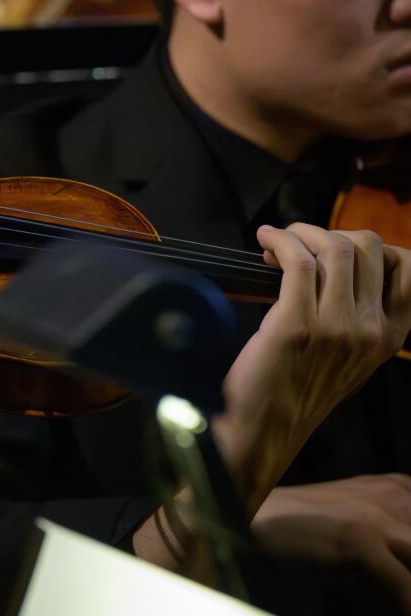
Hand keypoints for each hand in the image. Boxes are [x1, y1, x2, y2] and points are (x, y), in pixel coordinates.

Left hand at [214, 224, 410, 508]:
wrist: (266, 429)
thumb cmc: (299, 388)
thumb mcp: (350, 355)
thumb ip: (358, 315)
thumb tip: (336, 262)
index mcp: (391, 336)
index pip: (406, 267)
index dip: (370, 245)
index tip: (335, 250)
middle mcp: (372, 329)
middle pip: (367, 247)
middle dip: (329, 233)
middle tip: (298, 244)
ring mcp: (336, 326)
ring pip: (334, 248)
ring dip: (301, 232)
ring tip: (279, 242)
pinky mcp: (296, 323)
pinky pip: (298, 260)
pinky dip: (280, 239)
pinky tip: (266, 241)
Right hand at [253, 476, 410, 611]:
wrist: (255, 520)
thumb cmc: (306, 532)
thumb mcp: (363, 533)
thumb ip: (397, 546)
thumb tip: (408, 573)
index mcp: (400, 488)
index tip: (407, 568)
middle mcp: (396, 494)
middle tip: (404, 583)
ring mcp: (379, 514)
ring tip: (403, 596)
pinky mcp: (360, 536)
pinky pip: (405, 584)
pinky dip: (407, 602)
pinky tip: (404, 609)